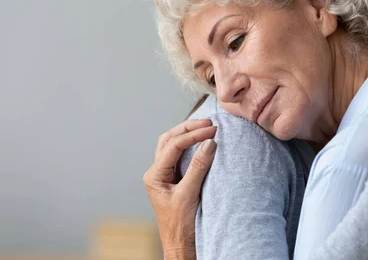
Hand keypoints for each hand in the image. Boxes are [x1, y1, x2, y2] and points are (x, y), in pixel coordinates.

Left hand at [143, 118, 216, 259]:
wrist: (180, 245)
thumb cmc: (180, 225)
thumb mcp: (189, 194)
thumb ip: (198, 167)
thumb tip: (209, 142)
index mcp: (154, 175)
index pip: (173, 146)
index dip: (193, 136)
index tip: (213, 131)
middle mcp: (156, 172)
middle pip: (169, 140)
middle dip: (188, 128)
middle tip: (209, 123)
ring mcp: (165, 175)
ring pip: (172, 145)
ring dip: (187, 133)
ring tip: (205, 126)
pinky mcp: (174, 179)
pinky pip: (180, 155)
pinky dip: (190, 144)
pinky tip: (201, 141)